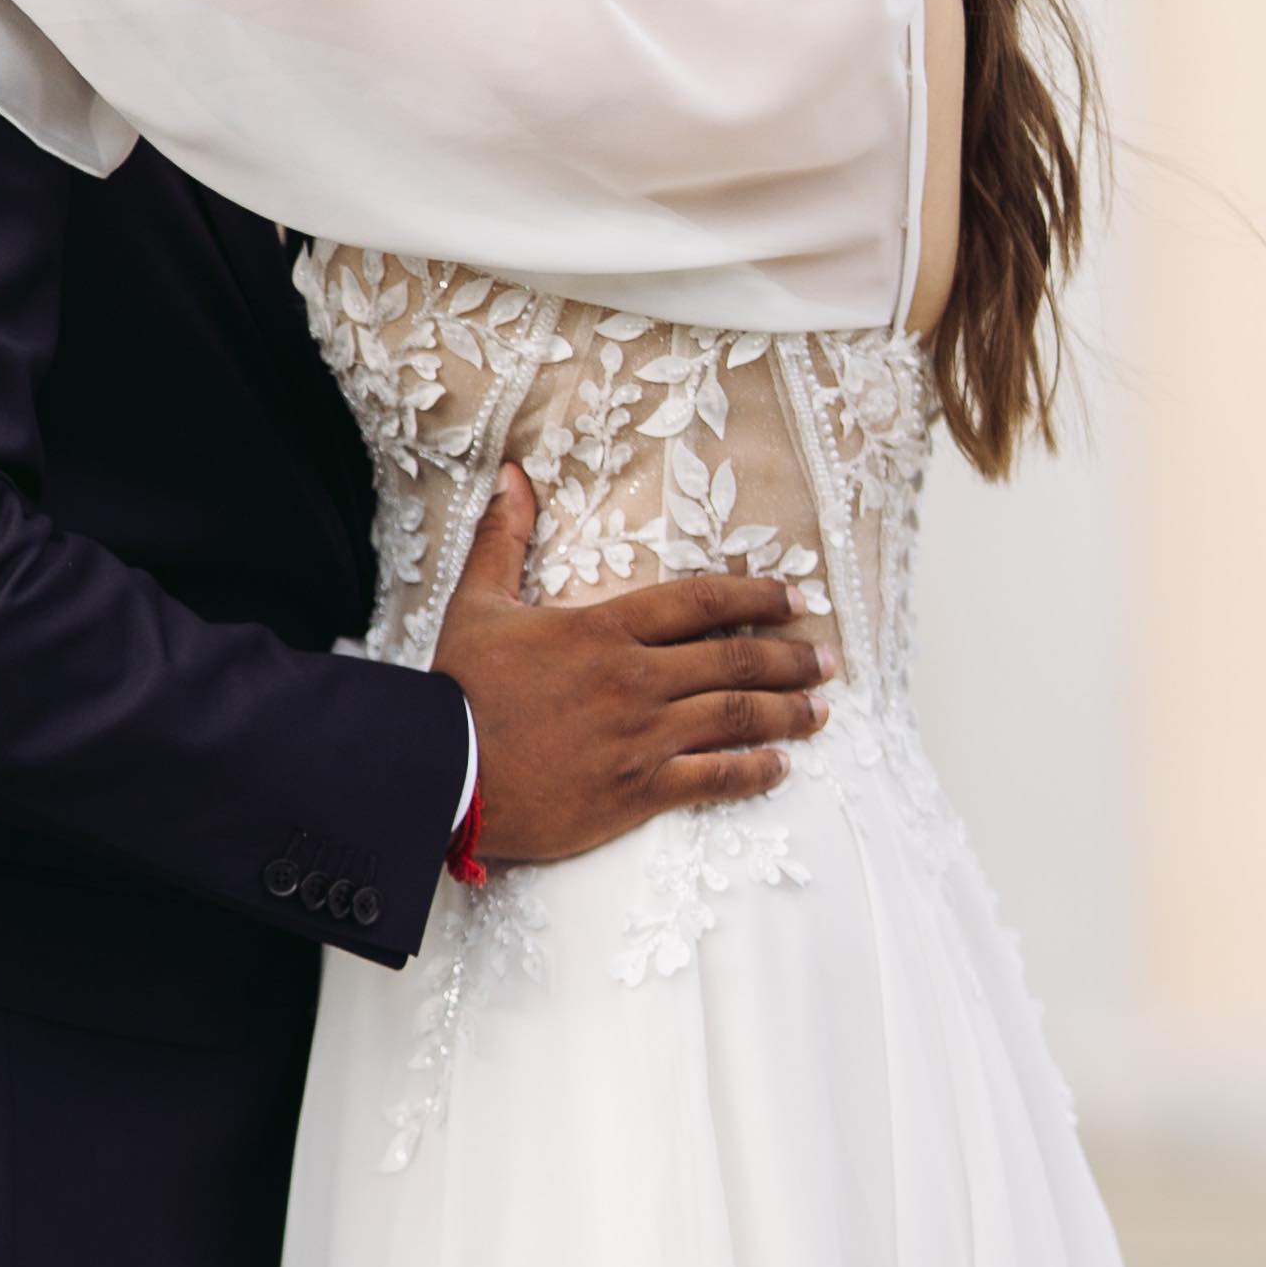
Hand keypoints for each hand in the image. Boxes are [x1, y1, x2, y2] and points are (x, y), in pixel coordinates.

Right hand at [439, 465, 833, 868]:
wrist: (437, 771)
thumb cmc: (457, 690)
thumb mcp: (478, 603)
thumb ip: (504, 539)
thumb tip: (512, 476)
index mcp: (605, 629)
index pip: (700, 601)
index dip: (755, 594)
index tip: (794, 597)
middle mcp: (636, 678)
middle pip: (734, 658)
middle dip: (790, 657)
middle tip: (828, 660)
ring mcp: (641, 737)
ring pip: (736, 716)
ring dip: (788, 712)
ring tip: (821, 710)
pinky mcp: (636, 790)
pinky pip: (714, 780)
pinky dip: (754, 772)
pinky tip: (780, 767)